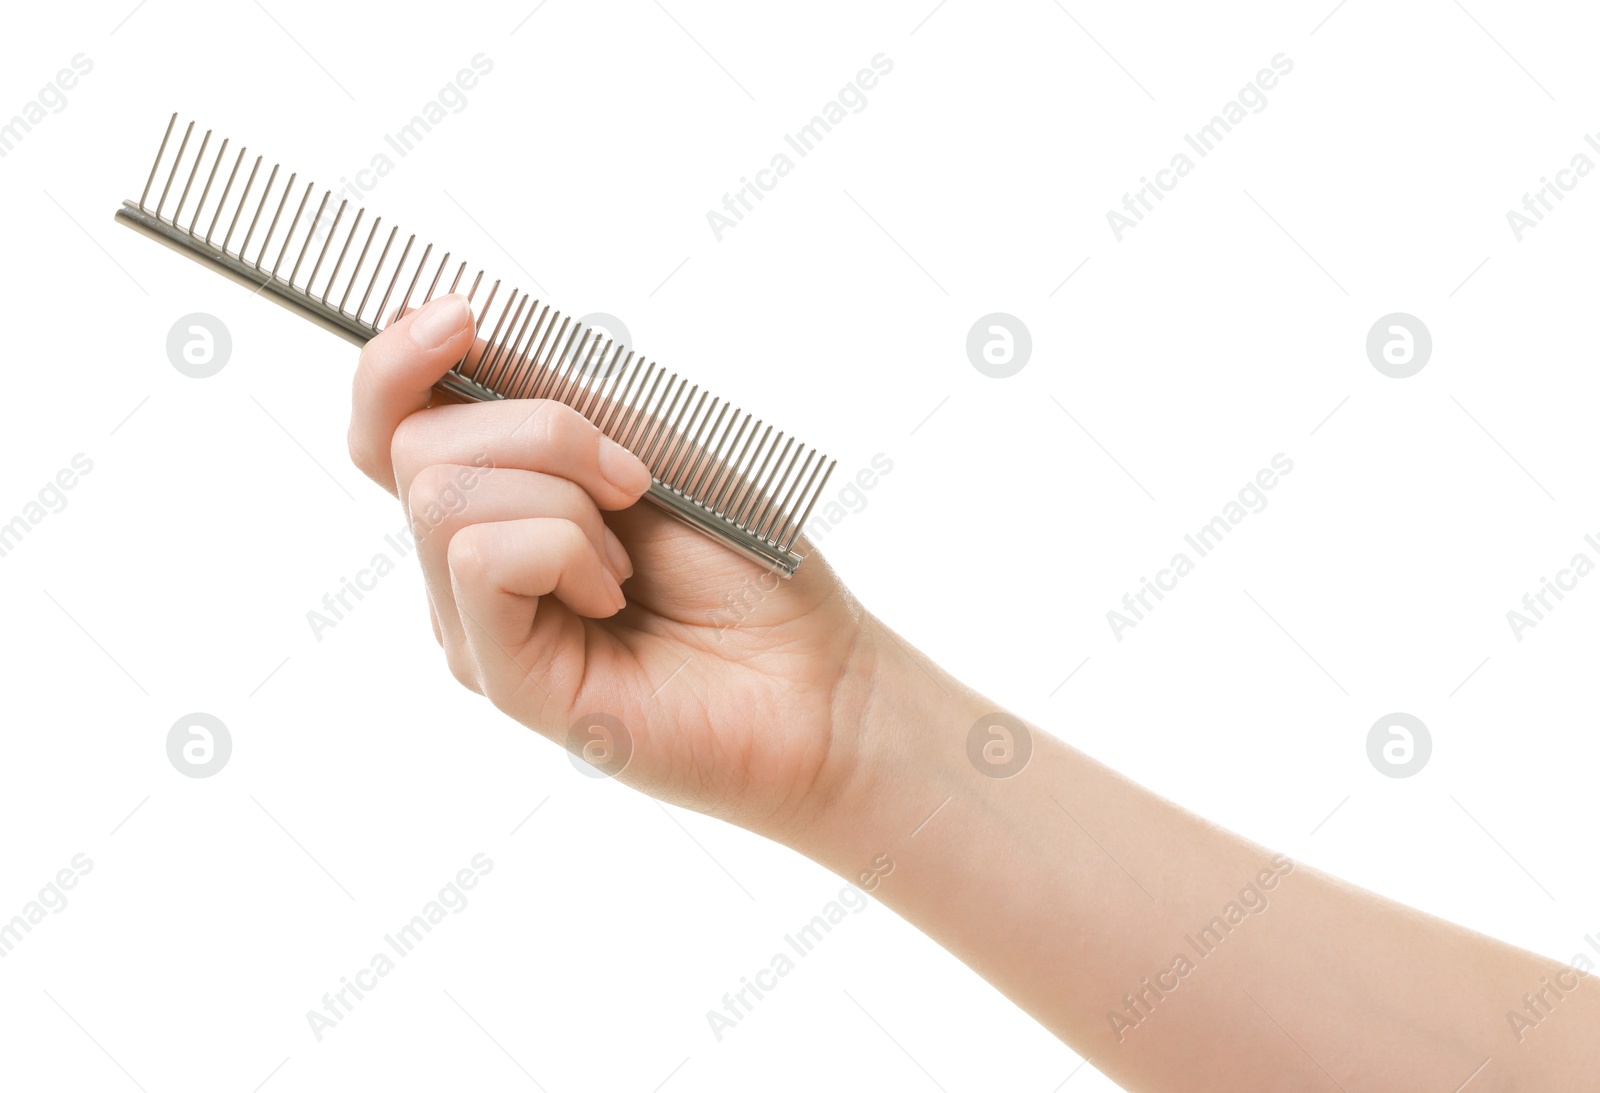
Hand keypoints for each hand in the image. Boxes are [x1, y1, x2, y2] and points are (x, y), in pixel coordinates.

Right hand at [347, 293, 881, 841]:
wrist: (813, 674)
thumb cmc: (743, 563)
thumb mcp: (649, 444)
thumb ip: (548, 397)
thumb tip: (448, 326)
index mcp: (498, 498)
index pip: (387, 420)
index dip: (394, 358)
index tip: (461, 313)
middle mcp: (467, 561)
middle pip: (410, 442)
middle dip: (537, 429)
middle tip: (633, 480)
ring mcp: (475, 624)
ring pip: (440, 495)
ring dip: (563, 494)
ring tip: (629, 556)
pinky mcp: (498, 677)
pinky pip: (480, 558)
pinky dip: (566, 549)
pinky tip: (614, 596)